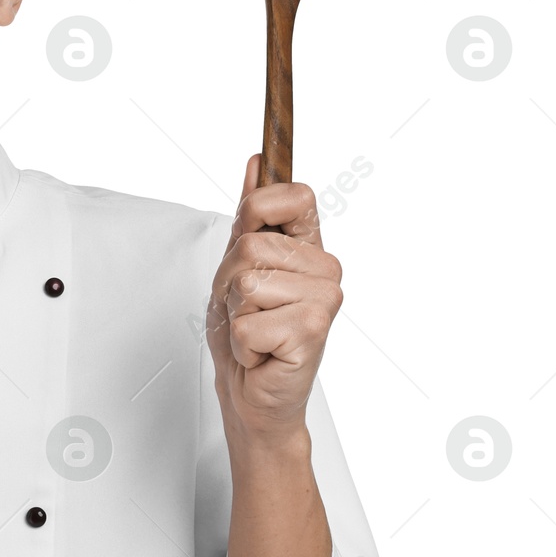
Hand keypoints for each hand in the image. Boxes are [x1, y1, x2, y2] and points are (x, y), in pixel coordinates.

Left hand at [205, 154, 342, 443]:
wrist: (252, 393)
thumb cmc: (248, 333)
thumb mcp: (237, 267)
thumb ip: (252, 216)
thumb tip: (258, 163)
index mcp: (310, 247)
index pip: (292, 195)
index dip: (259, 211)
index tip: (252, 240)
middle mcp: (325, 269)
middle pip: (250, 246)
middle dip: (230, 283)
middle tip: (246, 311)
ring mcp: (324, 298)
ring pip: (246, 284)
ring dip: (235, 315)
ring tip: (255, 332)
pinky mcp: (313, 330)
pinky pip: (248, 322)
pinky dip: (242, 343)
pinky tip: (261, 353)